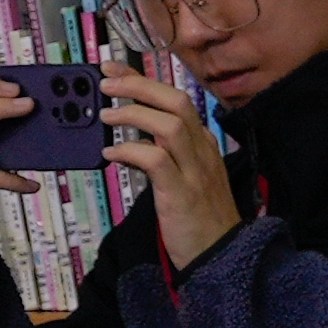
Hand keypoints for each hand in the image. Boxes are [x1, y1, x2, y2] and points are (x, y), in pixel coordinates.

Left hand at [103, 64, 243, 271]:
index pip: (177, 100)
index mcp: (203, 145)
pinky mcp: (182, 195)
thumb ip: (162, 155)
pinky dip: (130, 151)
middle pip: (177, 103)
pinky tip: (110, 153)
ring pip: (171, 126)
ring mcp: (195, 172)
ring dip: (134, 114)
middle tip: (105, 82)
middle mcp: (203, 153)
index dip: (144, 81)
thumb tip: (128, 138)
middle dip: (139, 86)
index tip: (114, 70)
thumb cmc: (197, 217)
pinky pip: (157, 161)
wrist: (222, 256)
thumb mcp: (183, 177)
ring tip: (105, 115)